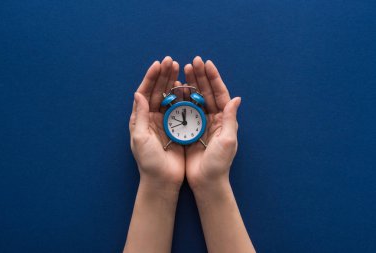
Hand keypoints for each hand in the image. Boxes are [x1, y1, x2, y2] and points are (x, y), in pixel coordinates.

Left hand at [129, 56, 184, 190]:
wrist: (163, 180)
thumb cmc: (148, 162)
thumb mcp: (140, 138)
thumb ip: (140, 116)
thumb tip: (138, 93)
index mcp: (141, 119)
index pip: (145, 93)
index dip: (150, 78)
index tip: (158, 64)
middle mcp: (153, 118)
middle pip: (158, 91)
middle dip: (164, 75)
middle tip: (171, 61)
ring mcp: (166, 122)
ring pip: (170, 97)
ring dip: (174, 82)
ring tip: (180, 68)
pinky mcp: (179, 128)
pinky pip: (182, 108)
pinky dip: (185, 96)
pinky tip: (188, 86)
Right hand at [183, 56, 240, 190]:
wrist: (205, 181)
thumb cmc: (218, 164)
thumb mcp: (228, 141)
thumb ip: (231, 119)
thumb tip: (237, 98)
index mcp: (224, 119)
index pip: (220, 94)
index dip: (214, 78)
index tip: (207, 63)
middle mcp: (213, 118)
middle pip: (207, 92)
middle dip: (200, 76)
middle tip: (193, 61)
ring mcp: (200, 122)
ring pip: (195, 98)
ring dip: (190, 83)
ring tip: (183, 69)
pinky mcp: (189, 129)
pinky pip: (185, 109)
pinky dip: (181, 97)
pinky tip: (175, 87)